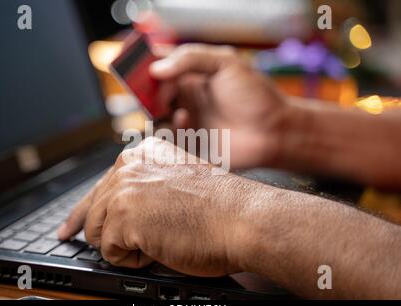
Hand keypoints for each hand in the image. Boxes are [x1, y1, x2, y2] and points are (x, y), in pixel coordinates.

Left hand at [57, 137, 253, 275]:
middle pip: (93, 211)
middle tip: (114, 243)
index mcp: (143, 155)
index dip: (85, 212)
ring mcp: (124, 189)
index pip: (100, 186)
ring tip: (157, 241)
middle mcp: (129, 165)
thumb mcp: (177, 182)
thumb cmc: (221, 207)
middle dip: (107, 234)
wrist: (242, 218)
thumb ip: (147, 185)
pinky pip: (110, 252)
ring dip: (125, 246)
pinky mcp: (123, 216)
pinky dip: (133, 260)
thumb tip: (123, 208)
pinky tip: (159, 248)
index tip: (71, 226)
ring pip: (98, 232)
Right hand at [151, 44, 290, 168]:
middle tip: (152, 90)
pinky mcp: (189, 144)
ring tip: (180, 108)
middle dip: (146, 91)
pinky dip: (168, 127)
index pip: (160, 68)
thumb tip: (157, 69)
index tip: (135, 66)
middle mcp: (186, 98)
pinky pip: (166, 138)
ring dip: (159, 110)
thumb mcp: (227, 63)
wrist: (273, 133)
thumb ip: (191, 58)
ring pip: (154, 116)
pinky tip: (186, 120)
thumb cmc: (254, 96)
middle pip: (151, 94)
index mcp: (193, 77)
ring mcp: (187, 122)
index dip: (145, 66)